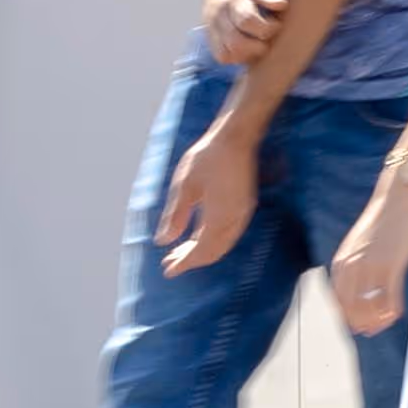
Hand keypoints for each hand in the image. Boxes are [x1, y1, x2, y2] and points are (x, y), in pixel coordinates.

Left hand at [160, 102, 267, 269]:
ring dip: (202, 252)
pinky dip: (212, 241)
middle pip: (214, 251)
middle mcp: (234, 219)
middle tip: (169, 263)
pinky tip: (197, 237)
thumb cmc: (207, 158)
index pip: (201, 250)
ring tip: (180, 253)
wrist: (236, 138)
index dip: (184, 263)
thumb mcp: (184, 186)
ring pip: (222, 244)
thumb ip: (175, 216)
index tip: (167, 270)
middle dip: (191, 260)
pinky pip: (228, 234)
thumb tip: (163, 241)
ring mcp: (242, 213)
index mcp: (219, 216)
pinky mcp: (244, 206)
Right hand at [199, 0, 287, 64]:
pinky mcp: (210, 33)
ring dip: (247, 55)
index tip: (277, 23)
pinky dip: (237, 57)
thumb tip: (279, 5)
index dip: (267, 28)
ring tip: (259, 43)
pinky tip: (249, 47)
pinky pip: (221, 55)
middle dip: (258, 47)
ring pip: (225, 53)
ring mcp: (211, 25)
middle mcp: (219, 12)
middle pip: (235, 42)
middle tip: (269, 38)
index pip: (246, 20)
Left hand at [333, 177, 407, 336]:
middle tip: (372, 331)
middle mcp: (352, 266)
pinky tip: (397, 314)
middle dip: (361, 323)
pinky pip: (390, 296)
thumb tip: (363, 286)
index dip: (346, 317)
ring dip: (377, 319)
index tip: (356, 326)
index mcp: (342, 262)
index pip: (337, 300)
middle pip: (351, 307)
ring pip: (370, 305)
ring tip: (385, 324)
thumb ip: (357, 263)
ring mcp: (372, 265)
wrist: (400, 196)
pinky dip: (392, 309)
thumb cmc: (385, 219)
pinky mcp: (392, 264)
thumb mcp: (361, 244)